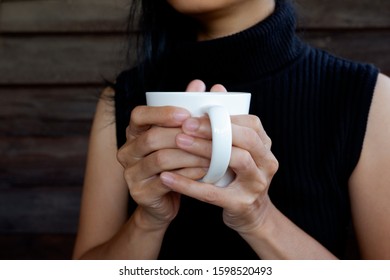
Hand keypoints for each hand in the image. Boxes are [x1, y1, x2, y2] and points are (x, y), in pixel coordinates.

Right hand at [116, 80, 211, 226]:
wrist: (164, 202)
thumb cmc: (175, 164)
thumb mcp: (179, 137)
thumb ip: (187, 112)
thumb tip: (200, 84)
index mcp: (134, 133)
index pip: (138, 115)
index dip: (161, 113)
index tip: (186, 114)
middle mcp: (127, 151)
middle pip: (151, 137)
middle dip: (183, 135)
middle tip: (209, 135)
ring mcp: (130, 173)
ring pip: (160, 159)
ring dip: (190, 155)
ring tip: (214, 154)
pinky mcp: (140, 192)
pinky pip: (166, 181)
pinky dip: (188, 174)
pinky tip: (205, 172)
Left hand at [160, 89, 278, 234]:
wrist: (252, 215)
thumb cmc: (238, 175)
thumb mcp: (238, 148)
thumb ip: (227, 121)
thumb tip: (216, 88)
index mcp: (265, 146)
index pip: (250, 123)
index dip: (223, 117)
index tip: (195, 113)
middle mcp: (267, 163)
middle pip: (245, 140)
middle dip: (214, 130)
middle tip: (185, 125)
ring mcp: (257, 185)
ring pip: (234, 160)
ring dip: (204, 150)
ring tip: (178, 142)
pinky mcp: (241, 204)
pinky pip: (212, 193)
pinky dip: (188, 184)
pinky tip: (167, 177)